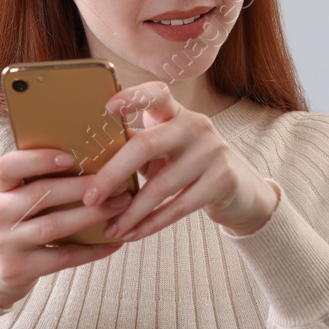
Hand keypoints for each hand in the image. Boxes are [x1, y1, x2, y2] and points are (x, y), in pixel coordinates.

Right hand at [0, 147, 133, 307]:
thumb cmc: (13, 223)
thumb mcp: (12, 199)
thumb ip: (37, 180)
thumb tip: (91, 159)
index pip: (7, 166)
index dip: (39, 160)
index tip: (71, 158)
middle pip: (41, 194)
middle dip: (84, 187)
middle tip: (118, 181)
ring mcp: (4, 244)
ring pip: (55, 225)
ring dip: (93, 215)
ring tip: (121, 205)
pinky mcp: (18, 269)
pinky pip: (63, 257)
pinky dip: (92, 250)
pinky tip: (114, 242)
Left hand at [83, 81, 278, 242]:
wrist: (240, 189)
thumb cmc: (187, 165)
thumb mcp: (164, 149)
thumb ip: (134, 145)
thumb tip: (88, 156)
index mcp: (175, 113)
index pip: (155, 94)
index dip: (132, 97)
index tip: (107, 108)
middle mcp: (195, 126)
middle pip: (147, 145)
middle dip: (113, 174)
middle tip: (90, 197)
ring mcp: (212, 151)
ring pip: (161, 185)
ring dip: (131, 212)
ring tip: (111, 228)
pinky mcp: (222, 180)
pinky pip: (179, 206)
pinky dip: (152, 223)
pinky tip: (133, 234)